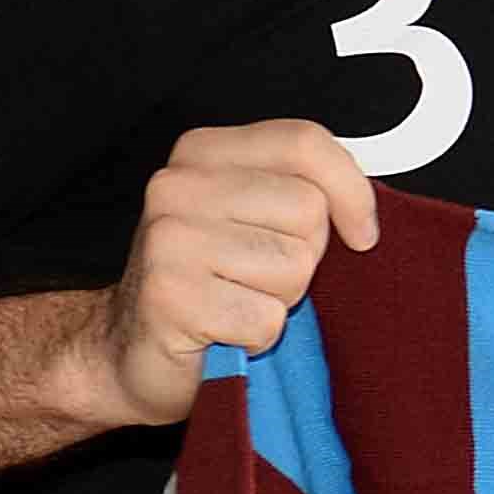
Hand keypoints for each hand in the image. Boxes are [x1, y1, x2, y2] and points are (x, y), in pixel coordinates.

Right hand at [87, 119, 377, 425]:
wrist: (129, 351)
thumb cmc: (209, 284)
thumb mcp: (254, 217)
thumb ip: (302, 191)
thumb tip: (364, 209)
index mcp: (203, 152)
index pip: (305, 142)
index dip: (351, 191)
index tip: (361, 233)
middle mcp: (178, 185)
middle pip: (309, 211)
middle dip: (305, 257)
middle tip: (259, 277)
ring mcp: (168, 238)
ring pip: (294, 267)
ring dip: (280, 300)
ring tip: (237, 302)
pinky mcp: (169, 295)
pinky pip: (265, 319)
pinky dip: (258, 338)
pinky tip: (224, 332)